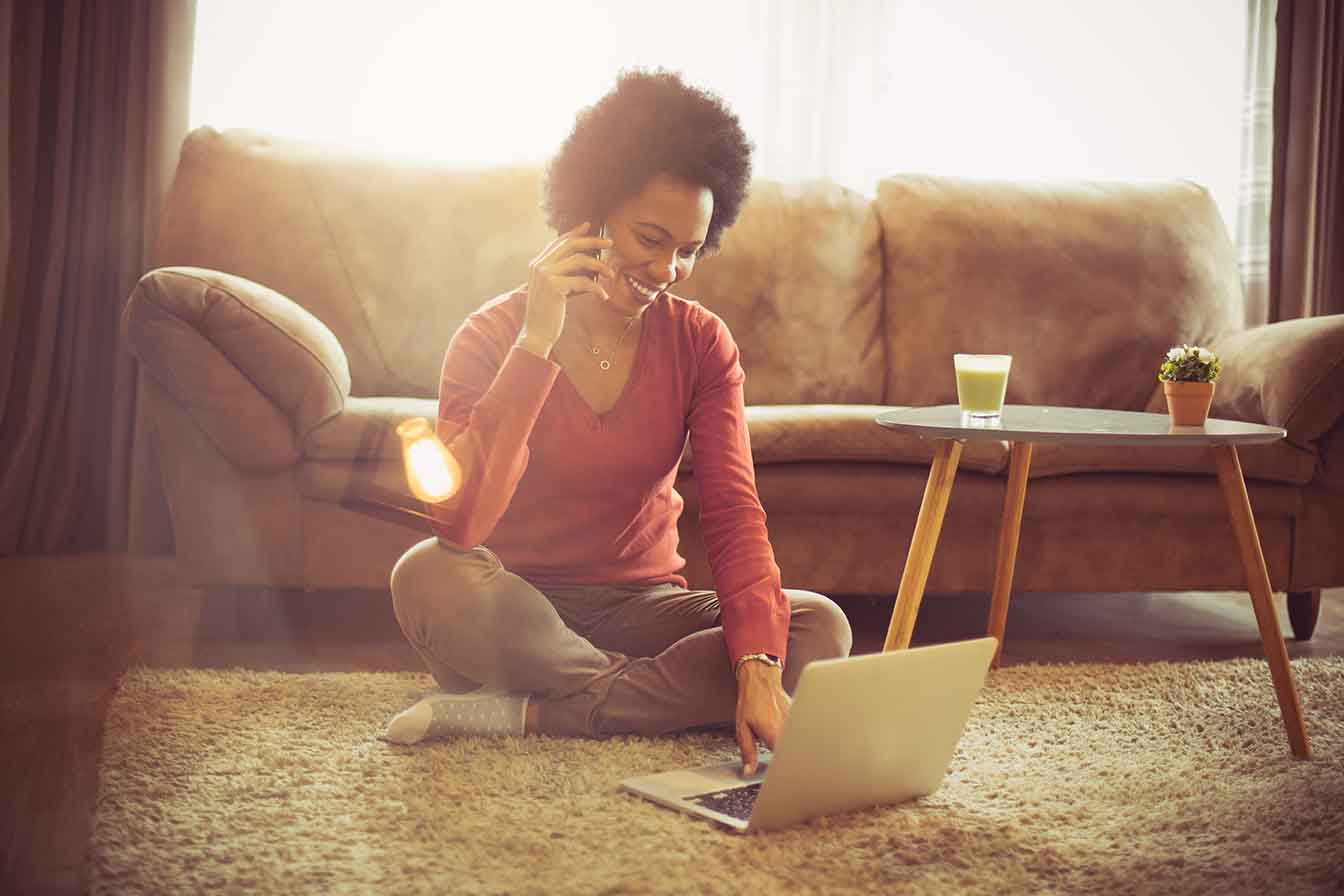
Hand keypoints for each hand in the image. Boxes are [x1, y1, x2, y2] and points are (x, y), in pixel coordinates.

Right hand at [516, 222, 613, 356]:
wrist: (537, 332)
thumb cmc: (549, 313)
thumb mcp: (556, 289)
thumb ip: (566, 274)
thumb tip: (590, 263)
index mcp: (537, 263)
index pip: (558, 242)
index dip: (575, 232)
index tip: (589, 226)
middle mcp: (539, 265)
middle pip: (571, 244)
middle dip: (592, 241)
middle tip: (610, 243)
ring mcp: (545, 274)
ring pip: (580, 260)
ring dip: (599, 266)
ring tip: (611, 274)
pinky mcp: (554, 286)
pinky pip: (583, 281)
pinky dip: (596, 288)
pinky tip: (603, 296)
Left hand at [734, 660, 790, 775]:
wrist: (762, 680)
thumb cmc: (751, 701)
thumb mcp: (743, 728)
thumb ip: (748, 751)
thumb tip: (748, 771)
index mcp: (774, 735)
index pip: (784, 762)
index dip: (783, 774)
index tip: (780, 781)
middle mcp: (789, 730)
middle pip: (795, 755)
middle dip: (791, 764)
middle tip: (784, 771)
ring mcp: (797, 723)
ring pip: (799, 744)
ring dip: (794, 751)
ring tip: (788, 753)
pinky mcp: (801, 718)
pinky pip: (800, 733)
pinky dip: (796, 739)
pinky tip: (789, 738)